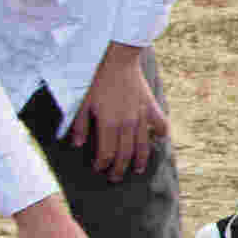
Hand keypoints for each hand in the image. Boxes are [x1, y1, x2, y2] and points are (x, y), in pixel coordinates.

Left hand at [71, 46, 167, 178]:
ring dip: (140, 161)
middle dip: (119, 170)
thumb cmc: (97, 79)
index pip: (106, 154)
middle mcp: (126, 124)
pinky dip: (160, 135)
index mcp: (108, 123)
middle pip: (124, 155)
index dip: (102, 165)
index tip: (98, 169)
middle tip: (115, 178)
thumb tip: (77, 145)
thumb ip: (79, 125)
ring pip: (143, 146)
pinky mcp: (151, 107)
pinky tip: (157, 140)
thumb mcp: (82, 102)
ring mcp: (141, 116)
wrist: (118, 59)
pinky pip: (160, 126)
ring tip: (137, 170)